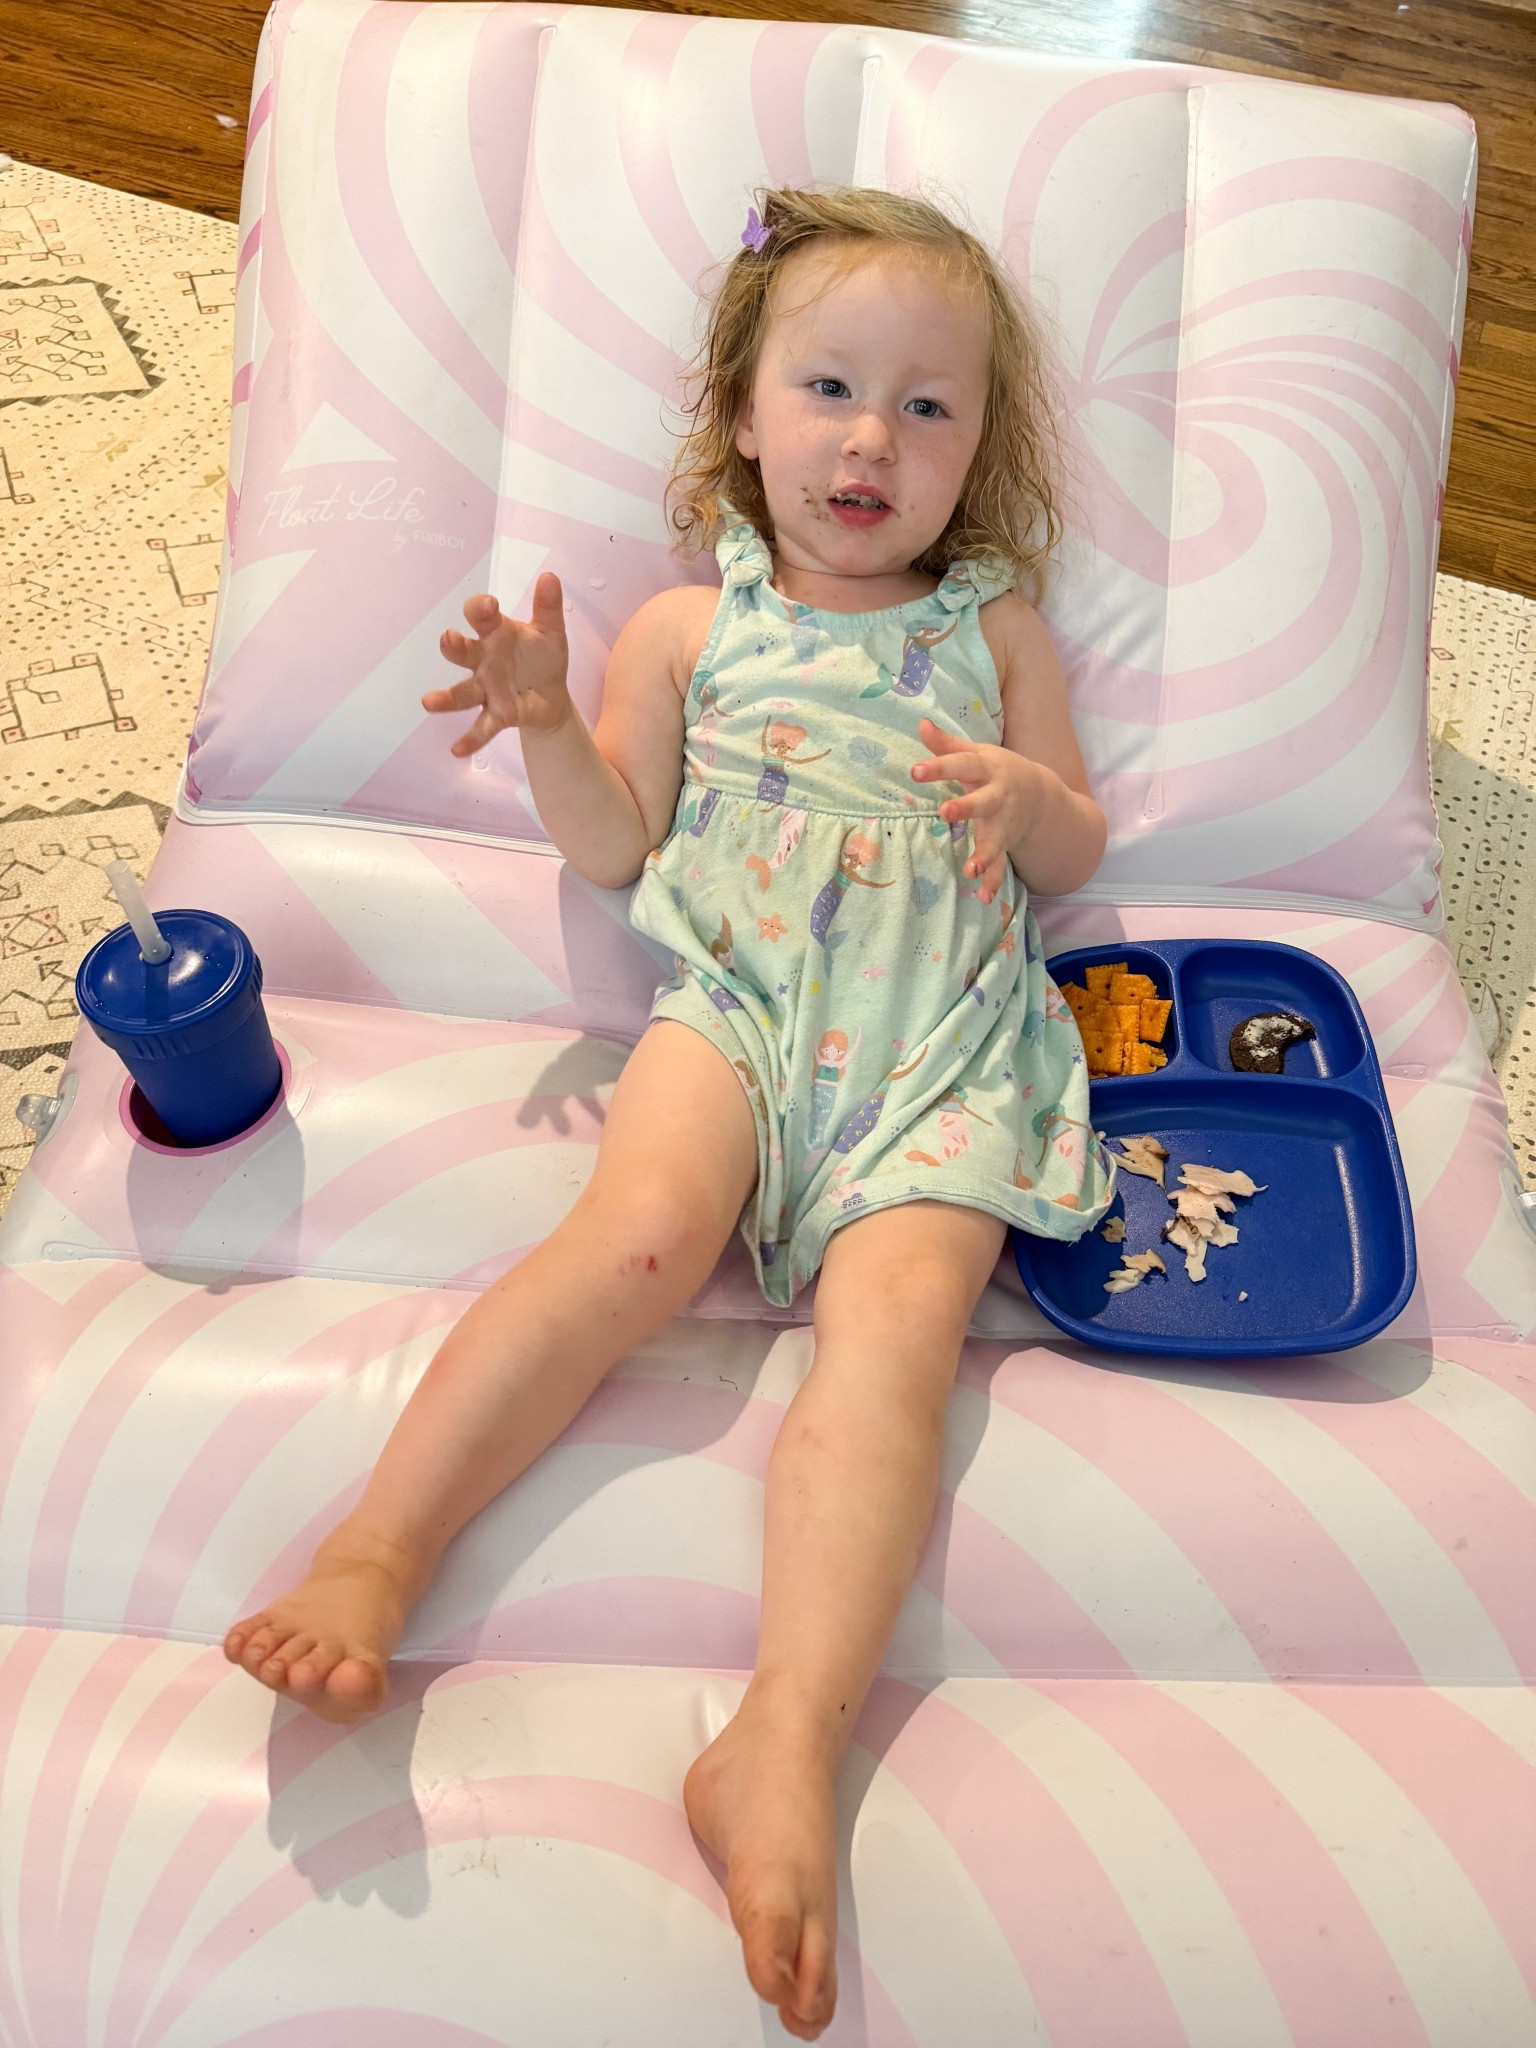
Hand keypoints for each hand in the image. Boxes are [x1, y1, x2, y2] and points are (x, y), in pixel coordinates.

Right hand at [423, 571, 571, 755]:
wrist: (551, 695)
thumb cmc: (542, 657)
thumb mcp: (550, 631)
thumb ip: (548, 607)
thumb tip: (550, 577)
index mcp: (495, 634)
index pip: (479, 617)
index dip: (479, 610)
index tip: (487, 606)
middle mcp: (483, 661)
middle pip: (461, 652)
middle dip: (453, 646)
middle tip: (449, 639)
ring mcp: (486, 689)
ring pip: (462, 693)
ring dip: (446, 698)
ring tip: (429, 702)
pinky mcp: (497, 714)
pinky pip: (481, 727)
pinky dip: (470, 739)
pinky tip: (457, 750)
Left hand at [910, 716, 1039, 905]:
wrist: (1040, 794)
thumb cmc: (996, 770)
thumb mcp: (976, 753)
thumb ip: (946, 744)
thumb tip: (920, 722)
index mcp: (987, 770)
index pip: (960, 764)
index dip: (939, 767)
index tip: (914, 770)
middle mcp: (998, 797)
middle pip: (982, 802)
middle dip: (966, 807)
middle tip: (945, 812)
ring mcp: (1004, 823)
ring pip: (996, 840)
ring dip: (985, 855)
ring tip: (971, 870)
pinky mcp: (1006, 844)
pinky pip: (1001, 866)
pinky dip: (994, 882)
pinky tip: (984, 898)